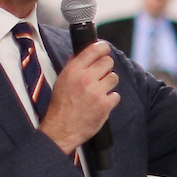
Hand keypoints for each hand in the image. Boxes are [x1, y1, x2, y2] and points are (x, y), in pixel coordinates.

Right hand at [42, 39, 117, 155]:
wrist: (62, 128)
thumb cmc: (60, 105)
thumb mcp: (61, 81)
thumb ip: (73, 67)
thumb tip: (84, 54)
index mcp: (73, 70)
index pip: (94, 50)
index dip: (102, 48)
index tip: (105, 49)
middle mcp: (86, 78)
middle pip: (108, 62)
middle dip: (106, 67)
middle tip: (101, 75)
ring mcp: (97, 92)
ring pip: (114, 77)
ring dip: (109, 83)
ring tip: (100, 90)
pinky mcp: (105, 105)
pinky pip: (116, 95)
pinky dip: (111, 99)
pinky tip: (102, 103)